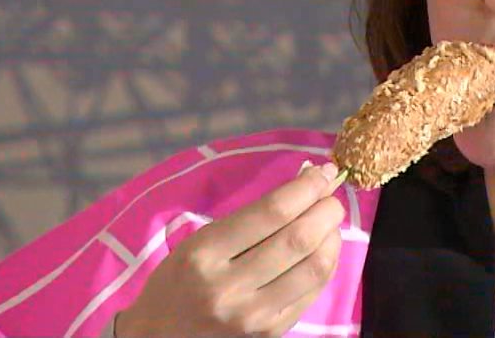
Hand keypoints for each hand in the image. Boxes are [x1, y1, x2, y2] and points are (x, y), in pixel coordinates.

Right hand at [115, 161, 346, 337]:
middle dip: (326, 210)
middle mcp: (229, 286)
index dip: (306, 188)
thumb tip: (306, 181)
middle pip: (298, 239)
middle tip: (330, 197)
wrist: (161, 336)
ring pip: (315, 268)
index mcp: (205, 252)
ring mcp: (253, 315)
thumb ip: (252, 216)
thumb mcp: (202, 240)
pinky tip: (324, 249)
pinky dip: (327, 264)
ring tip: (329, 223)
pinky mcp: (271, 332)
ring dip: (333, 237)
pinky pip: (313, 292)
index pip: (271, 212)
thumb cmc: (180, 280)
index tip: (321, 172)